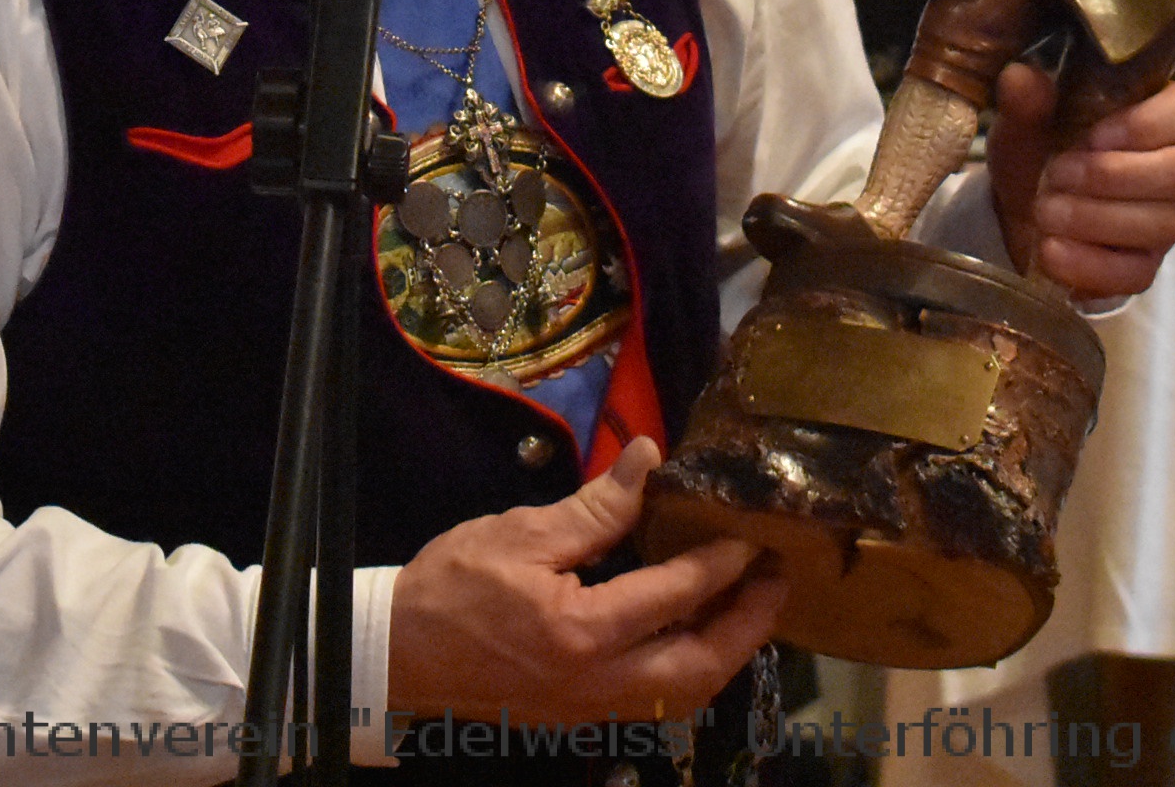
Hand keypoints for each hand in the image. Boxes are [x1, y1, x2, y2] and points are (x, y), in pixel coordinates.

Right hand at [388, 438, 785, 726]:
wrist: (398, 655)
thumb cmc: (453, 586)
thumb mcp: (522, 533)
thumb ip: (596, 505)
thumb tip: (652, 458)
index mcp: (583, 632)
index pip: (675, 595)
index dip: (721, 561)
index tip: (752, 531)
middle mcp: (599, 683)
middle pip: (701, 666)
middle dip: (749, 623)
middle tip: (777, 577)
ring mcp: (593, 708)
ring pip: (685, 694)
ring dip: (728, 651)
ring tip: (749, 605)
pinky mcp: (583, 716)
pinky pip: (656, 701)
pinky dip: (691, 670)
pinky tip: (698, 634)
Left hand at [986, 68, 1174, 298]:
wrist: (1017, 212)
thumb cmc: (1038, 152)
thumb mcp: (1023, 123)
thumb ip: (1026, 101)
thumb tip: (1021, 76)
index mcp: (1158, 118)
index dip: (1152, 123)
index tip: (1094, 136)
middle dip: (1113, 175)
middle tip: (1057, 174)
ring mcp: (1165, 221)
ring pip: (1162, 223)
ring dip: (1095, 218)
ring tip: (1044, 211)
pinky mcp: (1144, 266)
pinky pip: (1137, 273)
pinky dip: (1090, 264)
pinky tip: (1051, 251)